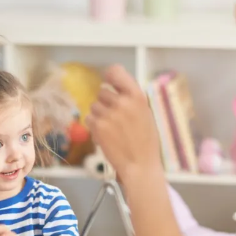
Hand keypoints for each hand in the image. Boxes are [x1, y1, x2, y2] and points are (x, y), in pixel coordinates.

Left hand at [87, 64, 162, 182]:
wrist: (140, 164)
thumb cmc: (146, 140)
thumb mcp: (145, 113)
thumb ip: (131, 99)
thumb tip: (114, 87)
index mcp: (137, 96)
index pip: (116, 72)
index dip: (110, 76)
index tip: (109, 82)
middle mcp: (122, 102)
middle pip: (102, 92)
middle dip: (106, 103)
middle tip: (115, 117)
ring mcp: (109, 114)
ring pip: (94, 106)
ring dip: (99, 115)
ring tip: (112, 128)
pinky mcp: (98, 126)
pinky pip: (89, 118)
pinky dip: (95, 126)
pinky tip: (106, 135)